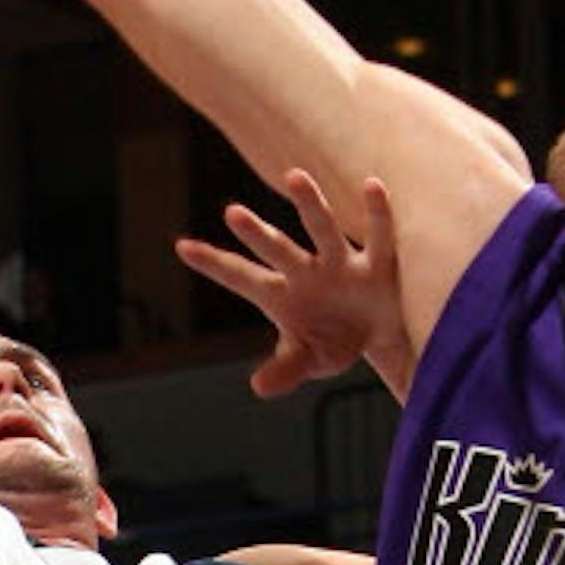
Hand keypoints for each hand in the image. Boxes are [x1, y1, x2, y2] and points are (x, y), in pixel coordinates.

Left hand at [174, 169, 411, 399]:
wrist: (382, 338)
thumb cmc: (334, 341)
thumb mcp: (309, 360)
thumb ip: (286, 370)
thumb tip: (259, 387)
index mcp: (281, 294)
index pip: (241, 277)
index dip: (214, 264)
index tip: (182, 248)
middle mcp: (307, 270)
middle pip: (277, 249)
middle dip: (257, 234)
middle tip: (232, 213)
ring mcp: (341, 263)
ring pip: (323, 230)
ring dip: (309, 205)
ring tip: (293, 177)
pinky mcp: (378, 265)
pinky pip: (379, 235)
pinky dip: (377, 213)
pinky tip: (372, 185)